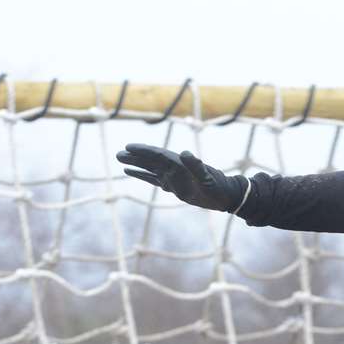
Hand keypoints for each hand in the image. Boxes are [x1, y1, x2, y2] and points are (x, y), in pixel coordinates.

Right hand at [116, 144, 248, 212]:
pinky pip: (153, 179)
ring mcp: (172, 176)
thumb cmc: (217, 187)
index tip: (129, 147)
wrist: (225, 195)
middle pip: (150, 160)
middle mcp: (174, 168)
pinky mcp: (172, 185)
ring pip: (149, 168)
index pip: (158, 155)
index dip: (143, 151)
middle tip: (119, 154)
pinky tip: (130, 172)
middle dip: (135, 156)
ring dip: (135, 164)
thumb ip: (196, 166)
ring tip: (120, 159)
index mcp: (180, 164)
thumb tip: (185, 153)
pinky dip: (142, 175)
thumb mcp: (208, 178)